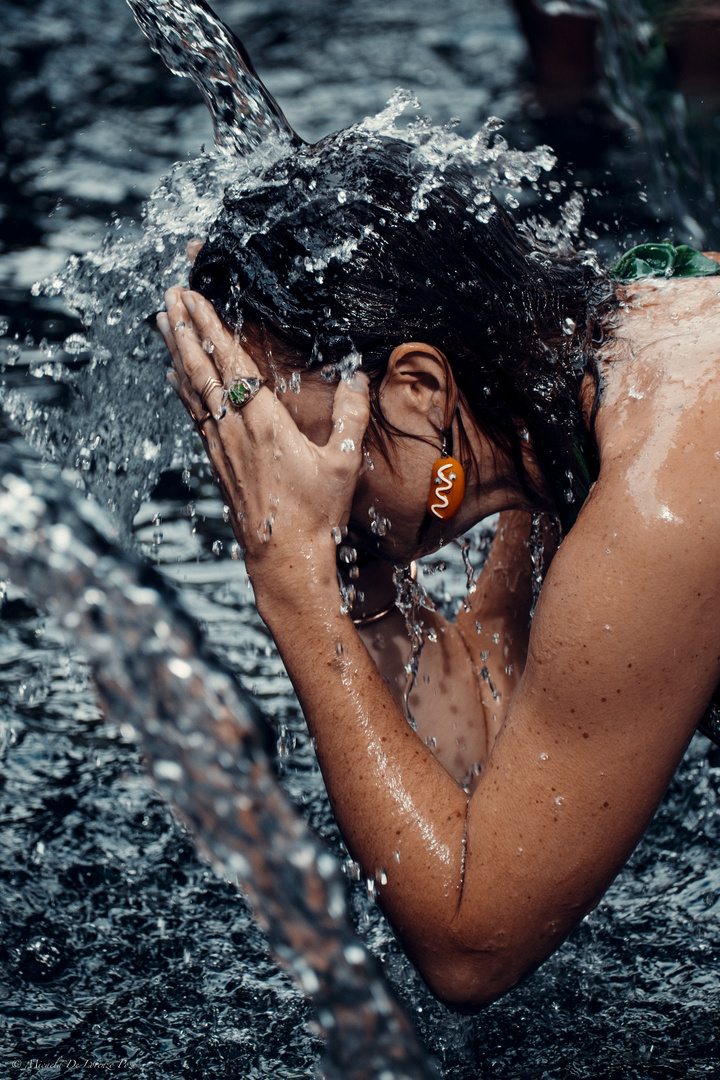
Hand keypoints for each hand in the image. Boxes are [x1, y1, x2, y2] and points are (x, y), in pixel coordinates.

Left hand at [156, 287, 369, 597]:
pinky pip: (195, 414)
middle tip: (169, 296)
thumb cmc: (316, 513)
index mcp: (266, 423)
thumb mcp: (344, 463)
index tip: (194, 298)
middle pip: (202, 369)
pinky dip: (183, 389)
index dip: (211, 327)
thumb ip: (352, 416)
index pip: (232, 363)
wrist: (285, 558)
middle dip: (184, 329)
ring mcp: (221, 446)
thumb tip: (357, 374)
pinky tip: (175, 377)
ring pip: (192, 389)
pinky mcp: (217, 462)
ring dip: (177, 353)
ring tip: (162, 323)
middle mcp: (236, 430)